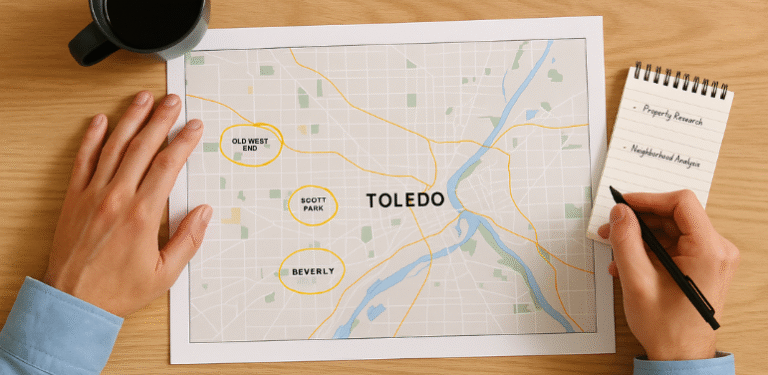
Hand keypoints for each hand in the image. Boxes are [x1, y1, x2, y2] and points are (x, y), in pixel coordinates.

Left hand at [43, 91, 211, 316]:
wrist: (73, 302)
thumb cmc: (118, 290)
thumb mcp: (164, 273)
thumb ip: (188, 240)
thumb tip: (204, 212)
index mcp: (143, 215)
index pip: (168, 166)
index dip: (183, 142)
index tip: (194, 127)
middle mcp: (117, 198)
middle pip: (143, 148)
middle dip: (160, 120)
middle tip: (172, 101)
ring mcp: (93, 195)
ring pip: (114, 147)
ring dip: (130, 119)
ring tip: (142, 99)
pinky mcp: (74, 198)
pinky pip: (83, 160)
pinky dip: (91, 138)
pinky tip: (100, 120)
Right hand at [598, 190, 738, 360]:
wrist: (681, 355)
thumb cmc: (667, 327)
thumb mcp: (637, 281)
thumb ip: (626, 241)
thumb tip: (620, 212)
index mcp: (708, 251)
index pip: (681, 203)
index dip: (648, 199)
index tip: (624, 204)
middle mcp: (717, 250)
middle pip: (676, 215)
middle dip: (640, 220)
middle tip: (612, 227)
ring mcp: (713, 258)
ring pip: (673, 230)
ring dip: (642, 236)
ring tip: (616, 250)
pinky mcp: (704, 265)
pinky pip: (676, 244)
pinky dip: (651, 249)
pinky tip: (630, 262)